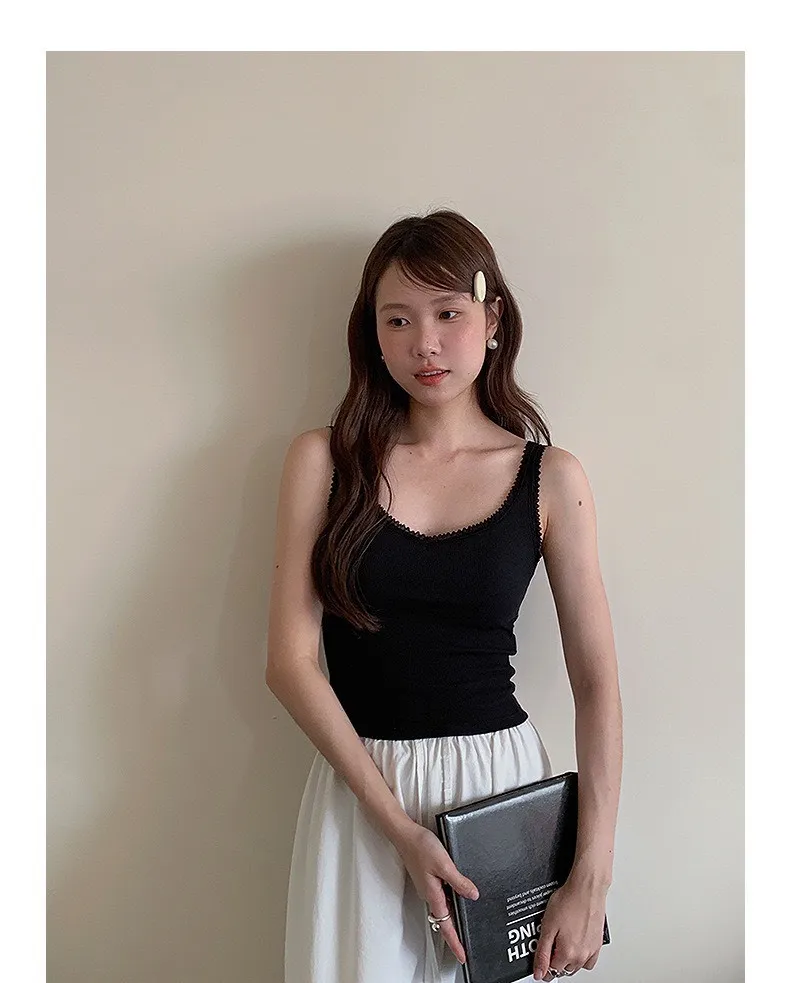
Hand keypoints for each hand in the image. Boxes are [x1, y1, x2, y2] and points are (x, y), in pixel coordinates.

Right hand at [392, 822, 479, 965]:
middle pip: (445, 919)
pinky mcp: (428, 877)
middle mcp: (429, 893)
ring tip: (466, 922)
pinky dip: (452, 898)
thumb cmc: (420, 847)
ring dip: (454, 915)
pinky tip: (458, 893)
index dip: (455, 943)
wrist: (405, 833)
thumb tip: (473, 895)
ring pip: (444, 906)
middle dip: (455, 933)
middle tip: (467, 944)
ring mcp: (428, 886)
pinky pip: (442, 894)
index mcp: (433, 895)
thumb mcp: (444, 864)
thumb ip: (459, 881)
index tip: (462, 956)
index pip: (446, 926)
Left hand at [531, 876, 607, 979]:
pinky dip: (581, 958)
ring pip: (576, 966)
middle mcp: (581, 956)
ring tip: (561, 942)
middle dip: (555, 961)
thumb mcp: (547, 926)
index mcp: (567, 954)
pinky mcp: (598, 943)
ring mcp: (591, 950)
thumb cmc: (568, 902)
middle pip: (564, 969)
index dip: (543, 965)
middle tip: (550, 944)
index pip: (551, 971)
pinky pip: (589, 960)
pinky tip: (575, 944)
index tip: (540, 959)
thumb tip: (539, 973)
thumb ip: (542, 952)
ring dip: (567, 960)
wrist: (587, 889)